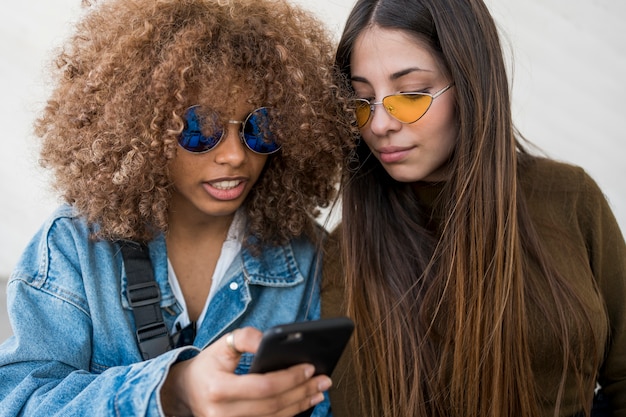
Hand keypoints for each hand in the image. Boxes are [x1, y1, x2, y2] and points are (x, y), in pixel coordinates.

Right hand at [160, 327, 331, 416]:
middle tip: (323, 380)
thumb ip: (246, 338)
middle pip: (273, 406)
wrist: (185, 391)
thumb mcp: (222, 345)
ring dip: (300, 406)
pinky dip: (287, 415)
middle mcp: (222, 414)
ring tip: (318, 392)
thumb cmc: (209, 366)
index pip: (263, 386)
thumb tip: (271, 338)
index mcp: (218, 389)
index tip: (309, 367)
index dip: (289, 378)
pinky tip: (301, 404)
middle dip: (302, 392)